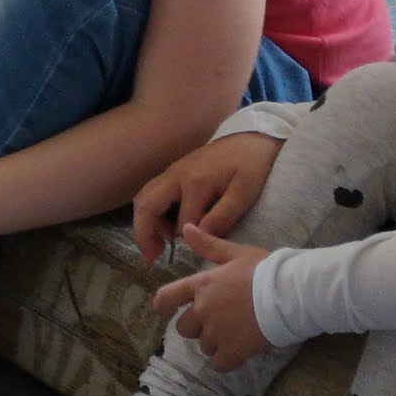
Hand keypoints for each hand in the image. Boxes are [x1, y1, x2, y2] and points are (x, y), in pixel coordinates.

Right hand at [130, 130, 283, 260]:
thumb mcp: (245, 192)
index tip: (199, 253)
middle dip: (143, 234)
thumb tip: (200, 236)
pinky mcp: (174, 171)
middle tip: (153, 257)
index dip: (189, 241)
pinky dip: (152, 212)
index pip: (182, 222)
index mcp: (196, 182)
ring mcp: (172, 171)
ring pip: (144, 198)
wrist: (252, 137)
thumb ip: (223, 215)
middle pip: (145, 205)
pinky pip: (152, 193)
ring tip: (158, 246)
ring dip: (145, 223)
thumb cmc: (252, 166)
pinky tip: (168, 227)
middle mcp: (176, 175)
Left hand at [159, 224, 273, 364]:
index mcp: (201, 286)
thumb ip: (209, 245)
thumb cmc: (266, 270)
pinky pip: (219, 364)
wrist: (290, 293)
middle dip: (197, 328)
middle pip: (184, 329)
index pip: (165, 298)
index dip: (164, 306)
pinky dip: (227, 361)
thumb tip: (186, 228)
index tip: (170, 311)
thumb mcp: (237, 253)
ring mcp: (216, 333)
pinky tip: (240, 352)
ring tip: (236, 334)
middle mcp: (203, 310)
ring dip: (216, 343)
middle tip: (219, 322)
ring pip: (204, 346)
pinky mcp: (232, 351)